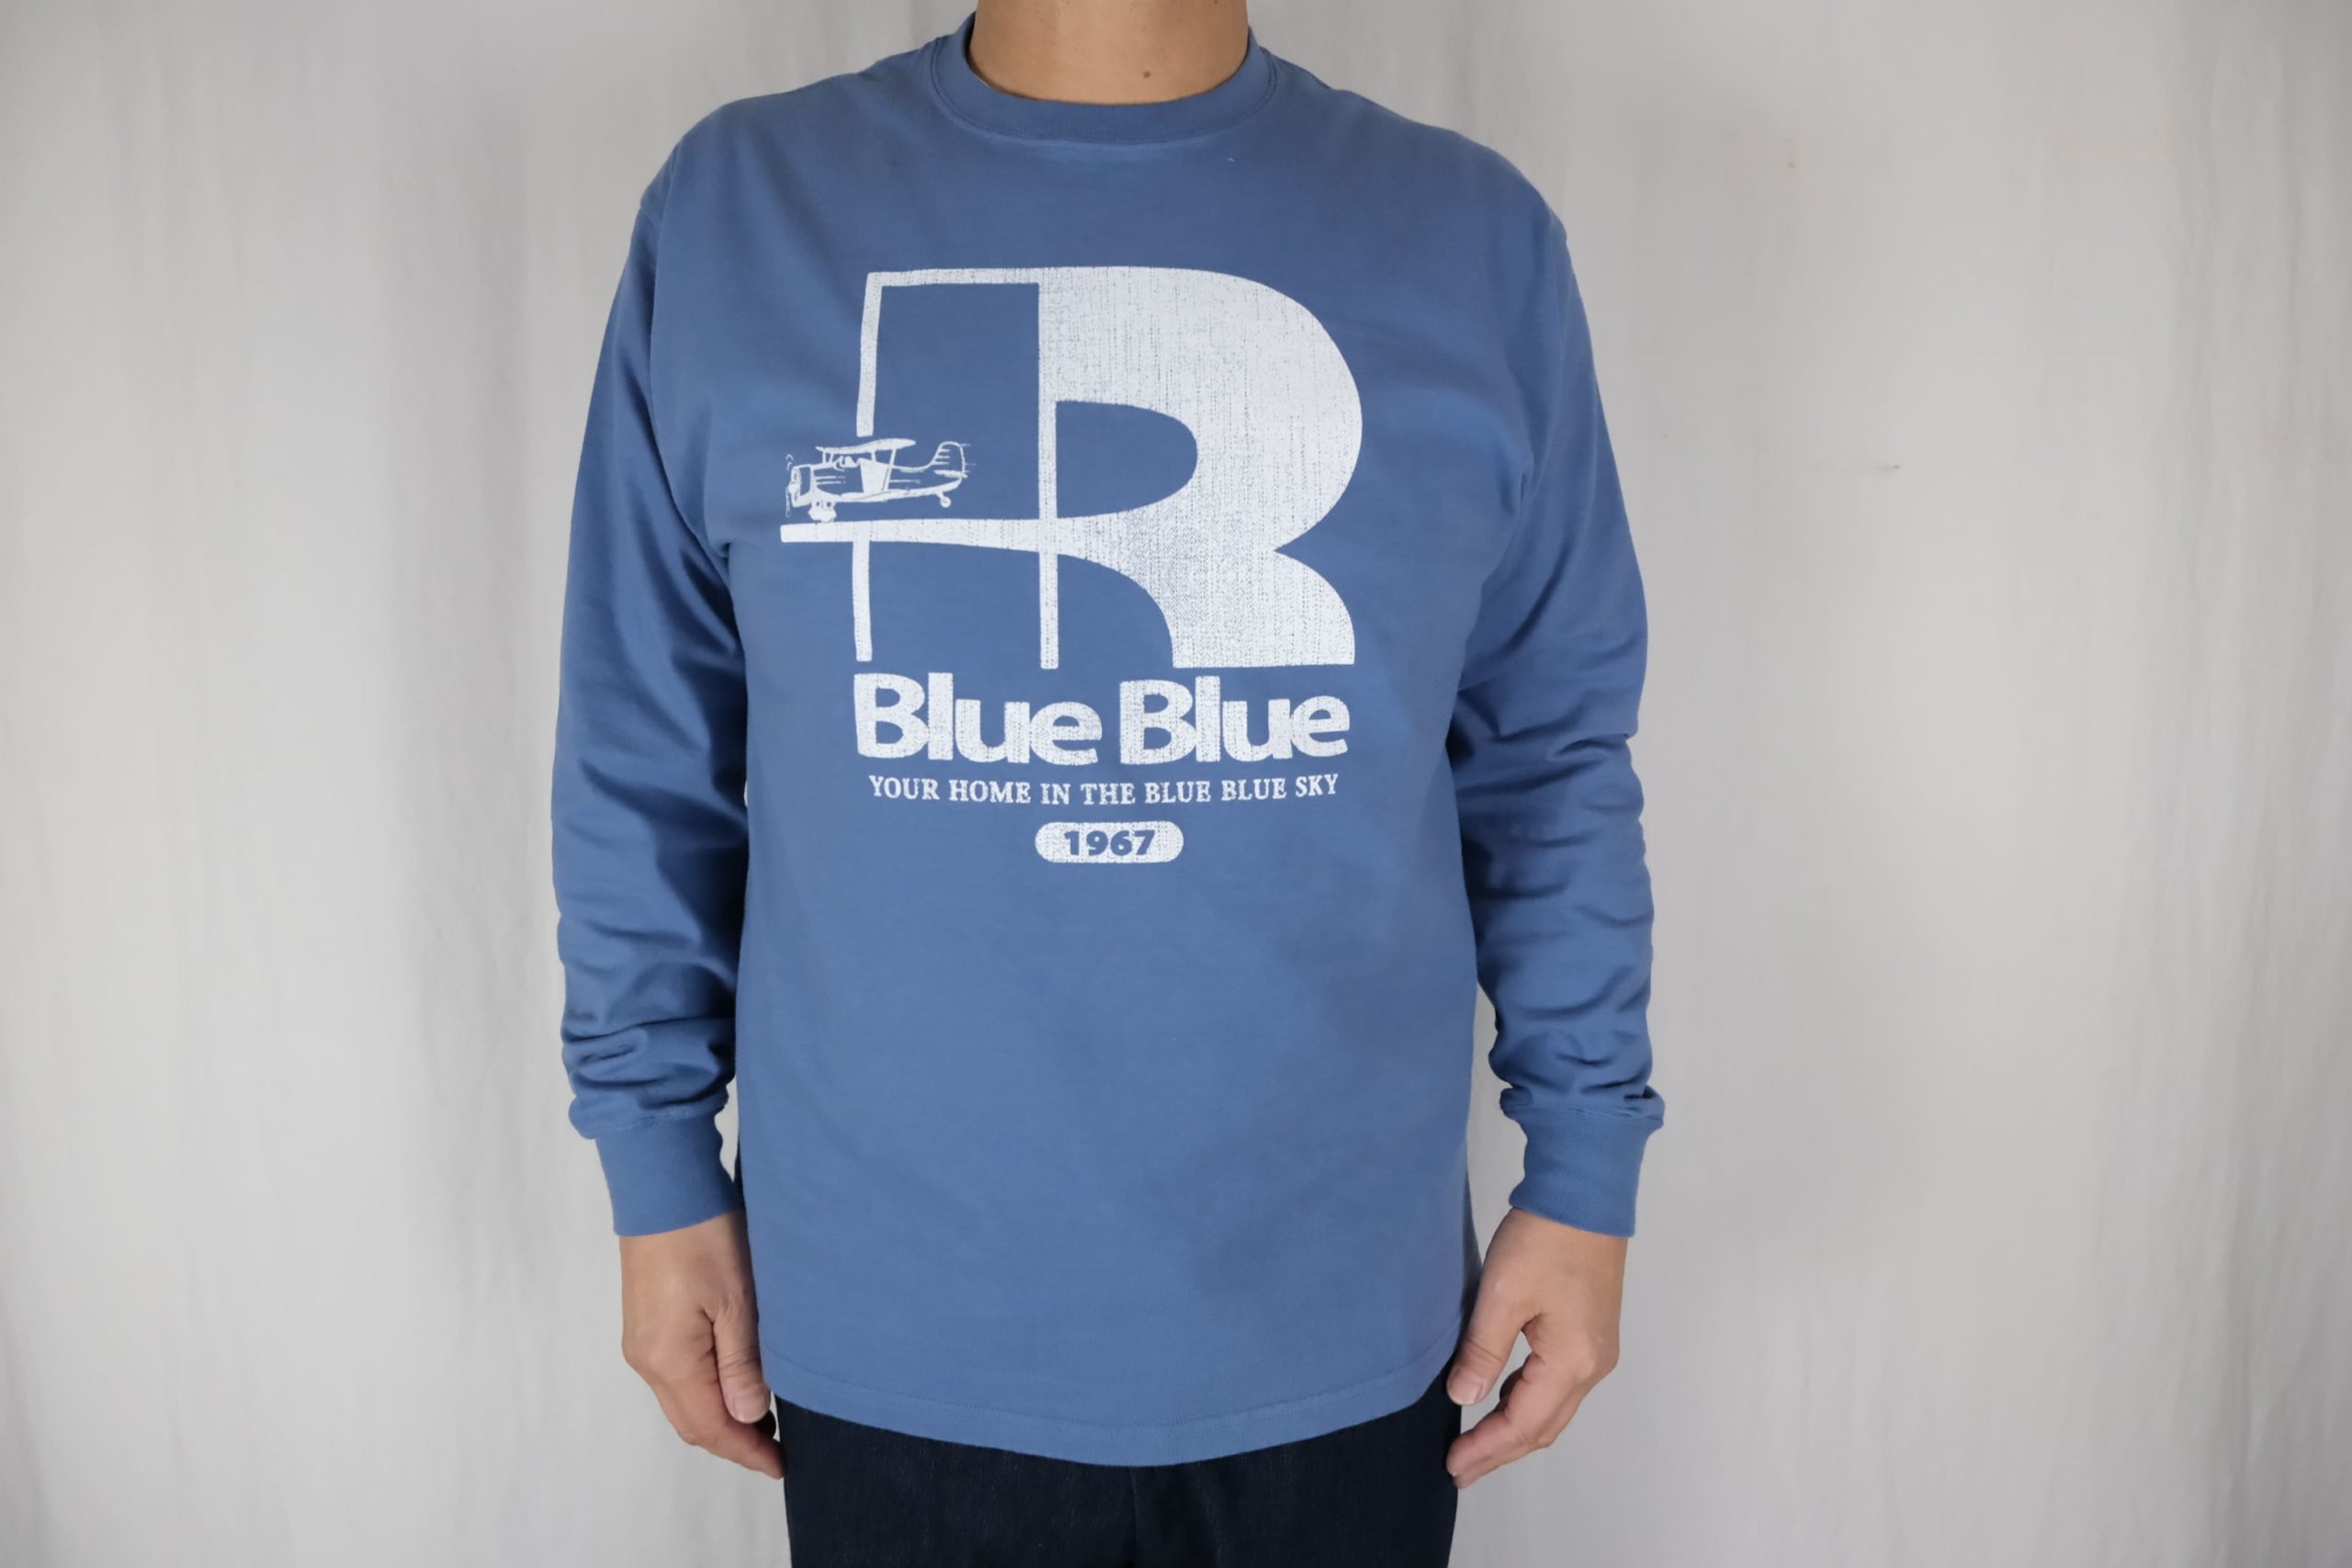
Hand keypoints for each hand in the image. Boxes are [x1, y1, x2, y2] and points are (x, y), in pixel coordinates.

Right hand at [618, 1209, 783, 1478]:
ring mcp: (641, 1343)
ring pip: (682, 1401)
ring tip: (764, 1419)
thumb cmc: (704, 1236)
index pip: (710, 1427)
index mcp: (668, 1360)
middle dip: (733, 1440)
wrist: (664, 1187)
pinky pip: (676, 1377)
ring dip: (719, 1416)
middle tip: (777, 1448)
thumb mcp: (737, 1300)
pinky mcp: (645, 1325)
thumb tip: (751, 1416)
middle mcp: (646, 1360)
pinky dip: (705, 1392)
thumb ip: (742, 1363)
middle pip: (691, 1422)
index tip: (780, 1466)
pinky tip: (735, 1382)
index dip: (746, 1451)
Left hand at [1444, 1207, 1626, 1486]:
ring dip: (1514, 1428)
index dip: (1487, 1448)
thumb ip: (1483, 1351)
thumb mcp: (1503, 1294)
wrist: (1585, 1194)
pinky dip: (1526, 1401)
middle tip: (1460, 1469)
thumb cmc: (1547, 1238)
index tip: (1453, 1466)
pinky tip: (1500, 1400)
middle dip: (1501, 1450)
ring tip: (1475, 1444)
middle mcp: (1592, 1365)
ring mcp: (1595, 1349)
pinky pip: (1556, 1384)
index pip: (1524, 1423)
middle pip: (1544, 1426)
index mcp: (1573, 1361)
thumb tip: (1463, 1398)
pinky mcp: (1589, 1332)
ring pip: (1552, 1407)